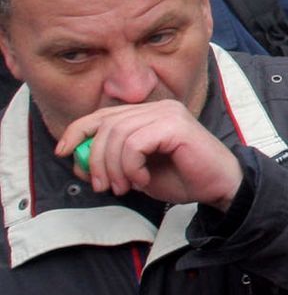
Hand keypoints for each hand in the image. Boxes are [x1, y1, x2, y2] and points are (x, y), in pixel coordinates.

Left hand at [57, 100, 242, 209]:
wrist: (218, 187)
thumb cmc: (182, 178)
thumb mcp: (135, 172)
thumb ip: (109, 162)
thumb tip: (75, 160)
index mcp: (148, 114)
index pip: (102, 114)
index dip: (76, 131)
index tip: (63, 153)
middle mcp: (158, 107)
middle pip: (105, 126)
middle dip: (95, 160)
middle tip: (104, 186)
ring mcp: (168, 114)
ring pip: (117, 135)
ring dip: (113, 168)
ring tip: (126, 186)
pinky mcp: (175, 125)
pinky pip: (135, 143)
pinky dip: (131, 166)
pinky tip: (142, 179)